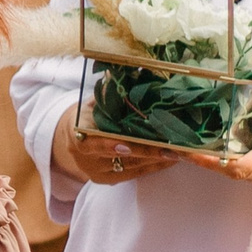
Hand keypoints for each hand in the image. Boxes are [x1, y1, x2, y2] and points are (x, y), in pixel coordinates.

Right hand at [51, 102, 180, 186]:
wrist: (70, 137)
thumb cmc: (87, 114)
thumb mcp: (93, 102)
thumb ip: (110, 93)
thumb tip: (136, 72)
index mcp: (77, 135)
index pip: (93, 143)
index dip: (110, 144)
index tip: (127, 144)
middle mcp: (86, 158)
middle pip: (120, 157)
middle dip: (148, 151)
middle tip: (173, 146)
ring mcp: (97, 172)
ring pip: (131, 167)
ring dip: (157, 159)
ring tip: (181, 151)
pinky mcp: (108, 180)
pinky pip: (135, 174)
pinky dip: (154, 165)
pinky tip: (171, 158)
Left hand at [181, 64, 251, 193]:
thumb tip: (240, 66)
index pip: (240, 166)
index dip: (210, 161)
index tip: (187, 151)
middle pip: (236, 172)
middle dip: (208, 160)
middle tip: (179, 147)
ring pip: (245, 176)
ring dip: (222, 163)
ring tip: (193, 146)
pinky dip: (239, 163)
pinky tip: (221, 149)